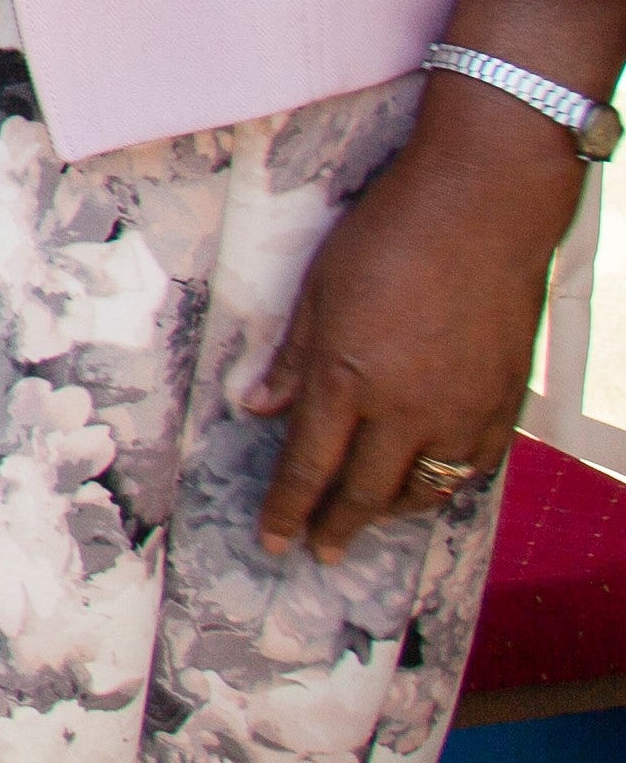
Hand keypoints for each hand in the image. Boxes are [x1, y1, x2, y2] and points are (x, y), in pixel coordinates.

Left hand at [246, 109, 579, 561]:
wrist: (483, 209)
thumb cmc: (388, 236)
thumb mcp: (317, 289)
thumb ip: (291, 358)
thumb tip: (256, 409)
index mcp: (347, 379)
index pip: (308, 466)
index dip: (286, 510)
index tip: (272, 543)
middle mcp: (406, 409)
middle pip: (365, 491)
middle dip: (336, 529)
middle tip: (318, 553)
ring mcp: (462, 410)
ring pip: (425, 489)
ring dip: (390, 510)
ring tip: (367, 517)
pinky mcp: (504, 402)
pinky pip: (474, 467)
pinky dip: (445, 484)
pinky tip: (428, 482)